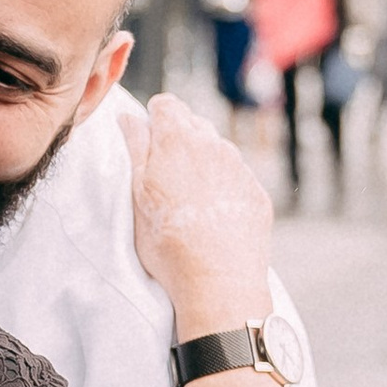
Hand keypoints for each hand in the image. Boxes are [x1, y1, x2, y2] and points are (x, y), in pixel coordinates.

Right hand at [122, 92, 273, 336]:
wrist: (218, 282)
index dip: (153, 119)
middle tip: (163, 176)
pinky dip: (224, 189)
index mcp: (178, 139)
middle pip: (193, 125)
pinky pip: (237, 179)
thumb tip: (129, 117)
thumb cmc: (168, 241)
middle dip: (177, 141)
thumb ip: (134, 148)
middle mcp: (214, 145)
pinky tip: (212, 217)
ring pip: (217, 151)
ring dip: (202, 164)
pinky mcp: (256, 193)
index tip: (146, 141)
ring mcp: (240, 169)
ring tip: (188, 202)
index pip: (165, 104)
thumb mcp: (136, 194)